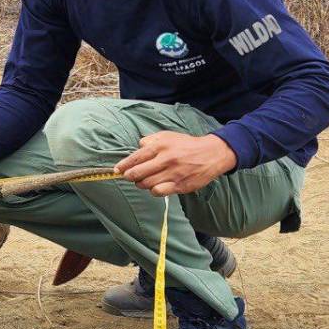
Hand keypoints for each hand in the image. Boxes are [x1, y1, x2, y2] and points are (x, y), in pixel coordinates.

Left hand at [114, 131, 236, 195]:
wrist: (212, 154)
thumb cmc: (186, 145)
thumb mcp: (168, 136)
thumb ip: (150, 140)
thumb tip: (138, 146)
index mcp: (161, 146)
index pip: (136, 157)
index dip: (123, 165)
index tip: (117, 170)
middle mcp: (166, 159)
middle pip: (138, 173)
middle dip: (129, 176)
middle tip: (129, 176)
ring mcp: (173, 173)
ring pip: (146, 184)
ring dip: (141, 184)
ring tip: (144, 180)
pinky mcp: (180, 185)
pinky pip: (159, 192)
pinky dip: (154, 191)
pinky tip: (156, 186)